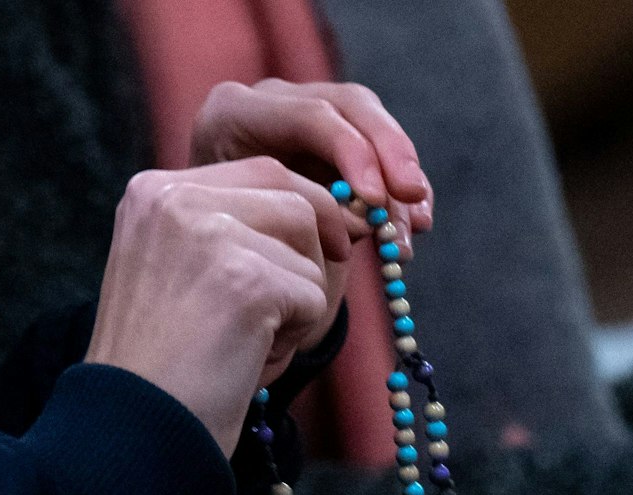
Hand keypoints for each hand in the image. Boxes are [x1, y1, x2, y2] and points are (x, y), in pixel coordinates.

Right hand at [87, 158, 345, 454]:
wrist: (132, 429)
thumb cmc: (161, 363)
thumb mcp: (177, 271)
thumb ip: (230, 228)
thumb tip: (334, 209)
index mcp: (154, 192)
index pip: (260, 171)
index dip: (305, 209)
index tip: (321, 249)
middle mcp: (176, 199)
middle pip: (294, 196)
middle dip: (317, 246)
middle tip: (305, 298)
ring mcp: (210, 235)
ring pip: (309, 248)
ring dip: (299, 298)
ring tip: (249, 340)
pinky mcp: (246, 280)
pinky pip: (313, 296)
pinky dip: (295, 337)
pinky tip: (248, 361)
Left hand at [191, 79, 433, 347]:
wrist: (214, 253)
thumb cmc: (220, 249)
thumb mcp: (246, 232)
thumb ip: (299, 217)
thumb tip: (364, 221)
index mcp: (234, 113)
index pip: (310, 115)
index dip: (352, 153)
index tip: (375, 201)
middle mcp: (272, 102)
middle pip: (350, 107)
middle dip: (390, 154)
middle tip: (412, 197)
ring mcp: (308, 114)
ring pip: (374, 128)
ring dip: (401, 181)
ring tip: (415, 228)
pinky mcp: (338, 139)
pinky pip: (383, 156)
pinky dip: (401, 193)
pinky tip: (418, 225)